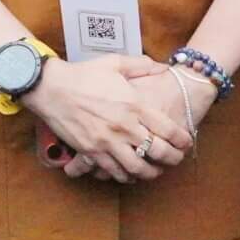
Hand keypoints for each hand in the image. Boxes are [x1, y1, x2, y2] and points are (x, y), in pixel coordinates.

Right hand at [26, 53, 192, 183]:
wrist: (52, 88)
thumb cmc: (83, 75)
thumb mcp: (115, 63)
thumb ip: (142, 66)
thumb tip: (162, 67)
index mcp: (134, 105)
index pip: (168, 129)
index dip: (182, 140)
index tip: (187, 142)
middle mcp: (124, 127)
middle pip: (157, 152)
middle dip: (172, 159)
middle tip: (177, 160)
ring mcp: (108, 142)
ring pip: (137, 167)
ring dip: (151, 173)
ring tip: (157, 172)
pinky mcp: (92, 152)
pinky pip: (114, 171)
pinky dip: (126, 176)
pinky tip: (131, 174)